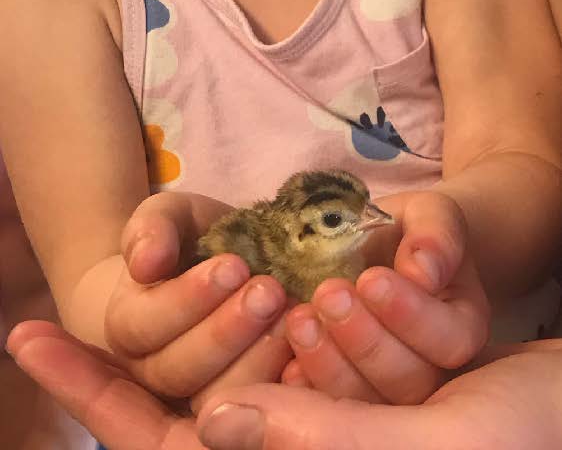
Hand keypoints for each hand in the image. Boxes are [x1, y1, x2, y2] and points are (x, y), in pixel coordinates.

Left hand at [7, 321, 561, 449]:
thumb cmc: (527, 446)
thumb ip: (318, 445)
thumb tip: (209, 429)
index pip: (167, 449)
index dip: (91, 395)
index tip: (26, 334)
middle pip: (190, 406)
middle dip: (163, 352)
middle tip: (101, 297)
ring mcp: (332, 424)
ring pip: (261, 366)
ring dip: (269, 327)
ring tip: (333, 290)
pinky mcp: (359, 394)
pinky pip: (310, 349)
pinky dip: (313, 320)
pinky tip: (347, 285)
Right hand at [105, 193, 291, 407]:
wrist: (219, 261)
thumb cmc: (190, 237)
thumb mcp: (171, 216)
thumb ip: (153, 228)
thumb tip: (146, 263)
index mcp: (127, 324)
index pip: (145, 325)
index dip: (189, 298)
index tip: (233, 266)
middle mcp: (153, 369)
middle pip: (180, 369)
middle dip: (227, 330)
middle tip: (269, 291)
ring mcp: (195, 393)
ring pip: (217, 396)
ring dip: (256, 358)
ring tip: (291, 316)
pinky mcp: (238, 403)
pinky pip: (256, 408)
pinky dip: (282, 381)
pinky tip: (306, 350)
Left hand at [281, 190, 489, 403]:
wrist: (377, 245)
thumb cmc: (406, 228)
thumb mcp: (429, 213)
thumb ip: (436, 234)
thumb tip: (423, 270)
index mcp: (460, 323)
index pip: (450, 338)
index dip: (410, 314)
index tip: (371, 279)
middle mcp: (433, 366)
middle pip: (411, 379)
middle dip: (366, 339)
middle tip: (328, 295)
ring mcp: (390, 387)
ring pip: (370, 401)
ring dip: (331, 365)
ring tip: (300, 320)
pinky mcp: (350, 399)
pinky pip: (330, 409)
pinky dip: (308, 388)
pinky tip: (287, 364)